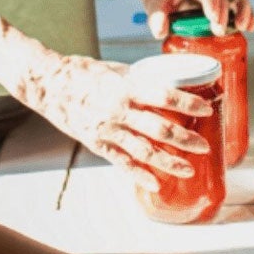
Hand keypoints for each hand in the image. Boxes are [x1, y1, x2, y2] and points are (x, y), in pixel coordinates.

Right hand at [22, 54, 214, 191]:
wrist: (47, 85)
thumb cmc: (82, 72)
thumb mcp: (115, 69)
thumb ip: (140, 81)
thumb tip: (166, 85)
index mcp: (126, 87)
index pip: (165, 96)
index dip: (188, 104)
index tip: (206, 109)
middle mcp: (119, 110)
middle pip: (160, 129)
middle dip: (186, 140)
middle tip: (205, 146)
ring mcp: (108, 130)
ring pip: (145, 151)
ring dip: (169, 162)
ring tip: (188, 169)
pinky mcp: (97, 144)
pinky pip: (122, 163)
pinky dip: (139, 175)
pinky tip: (155, 183)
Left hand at [139, 0, 253, 39]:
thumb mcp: (155, 5)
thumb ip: (156, 16)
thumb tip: (160, 29)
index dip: (212, 1)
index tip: (213, 17)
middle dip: (225, 14)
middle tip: (219, 30)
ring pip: (238, 0)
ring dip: (243, 13)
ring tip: (243, 27)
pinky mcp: (226, 8)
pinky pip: (241, 9)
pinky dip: (248, 17)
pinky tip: (250, 28)